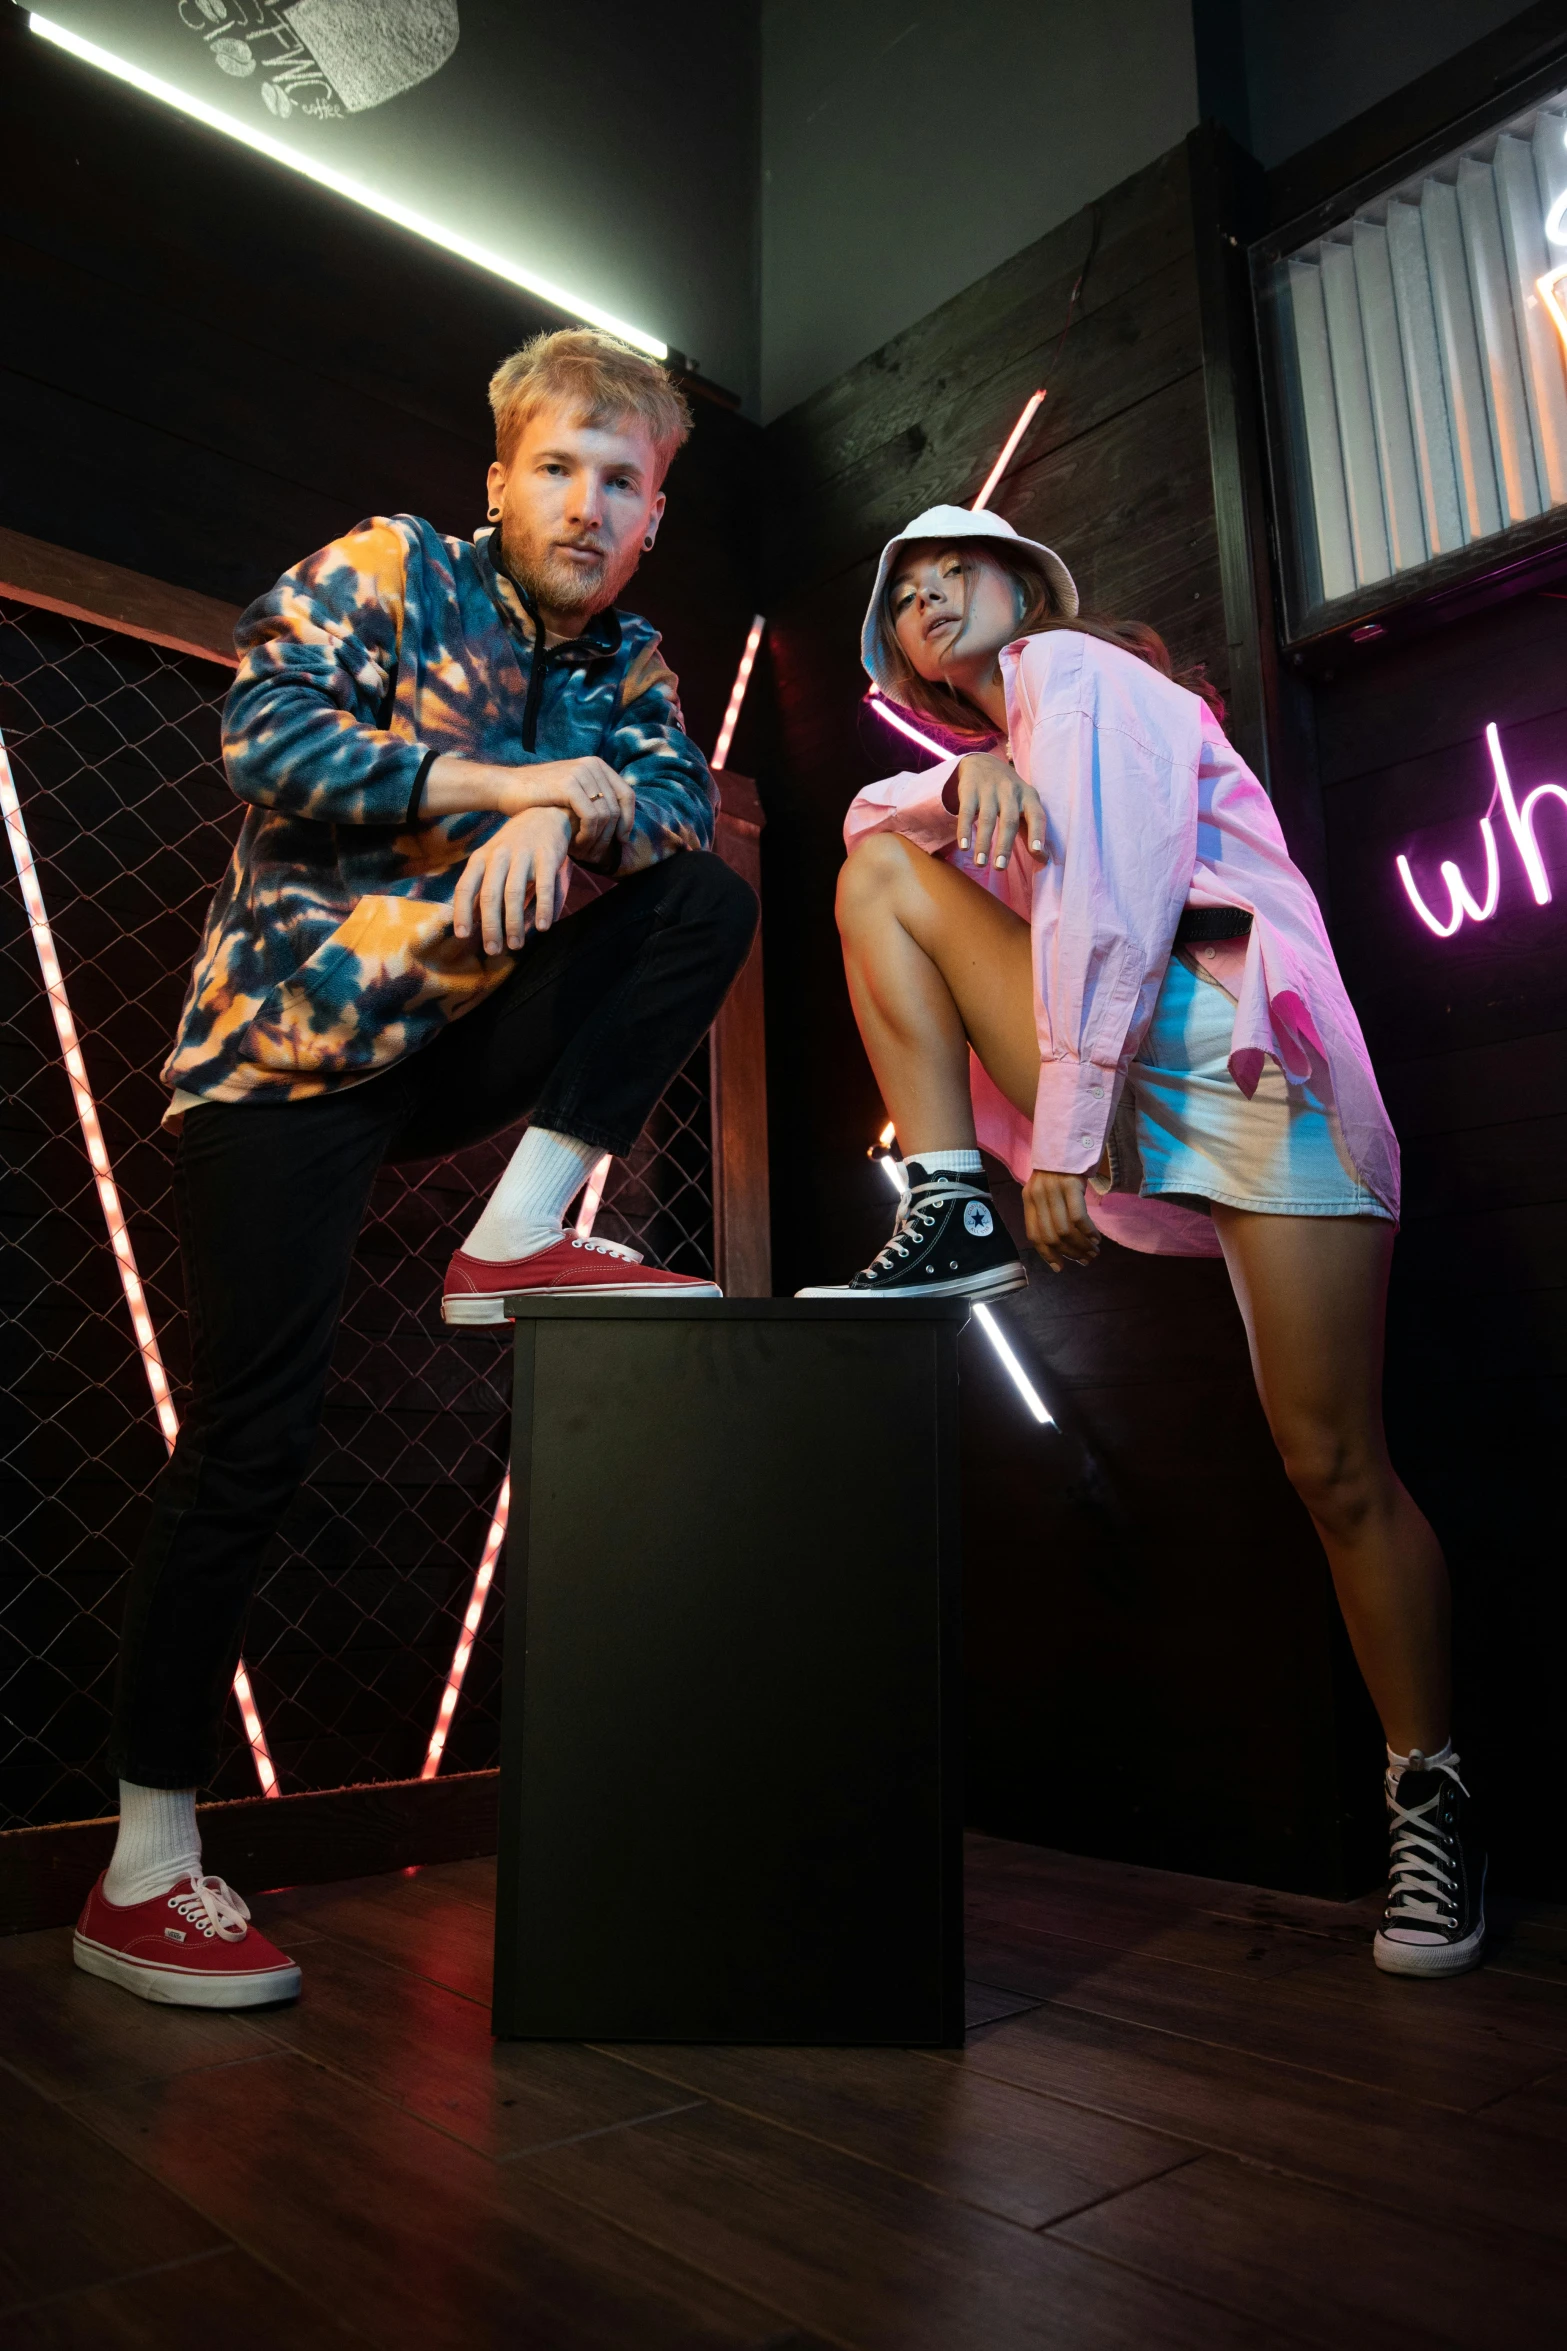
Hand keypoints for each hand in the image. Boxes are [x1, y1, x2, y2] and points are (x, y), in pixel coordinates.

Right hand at [425, 753, 633, 860]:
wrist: (507, 789)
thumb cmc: (539, 798)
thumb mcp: (572, 793)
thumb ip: (594, 799)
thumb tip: (622, 822)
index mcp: (596, 765)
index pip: (627, 795)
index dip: (628, 820)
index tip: (621, 841)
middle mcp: (591, 765)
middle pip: (618, 808)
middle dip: (610, 836)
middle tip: (596, 854)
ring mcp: (581, 773)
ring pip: (606, 816)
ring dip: (597, 840)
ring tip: (583, 852)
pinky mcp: (569, 785)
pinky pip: (593, 818)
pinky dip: (587, 836)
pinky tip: (575, 845)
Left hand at [453, 806, 572, 951]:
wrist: (545, 813)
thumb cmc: (515, 846)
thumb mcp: (492, 859)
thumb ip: (482, 887)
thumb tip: (471, 922)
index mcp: (481, 858)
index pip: (465, 887)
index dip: (462, 912)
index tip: (463, 935)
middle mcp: (499, 855)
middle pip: (489, 895)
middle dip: (490, 926)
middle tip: (493, 950)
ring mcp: (523, 855)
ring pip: (514, 893)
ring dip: (514, 923)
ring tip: (516, 945)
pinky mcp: (547, 857)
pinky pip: (545, 887)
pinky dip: (543, 908)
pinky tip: (542, 927)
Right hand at [949, 752, 1044, 871]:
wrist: (983, 762)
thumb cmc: (1009, 793)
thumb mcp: (1024, 804)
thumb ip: (1031, 829)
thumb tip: (1043, 859)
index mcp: (1029, 796)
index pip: (1037, 815)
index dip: (1037, 833)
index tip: (1036, 852)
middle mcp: (1011, 791)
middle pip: (1009, 821)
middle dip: (1005, 845)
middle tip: (1000, 867)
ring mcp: (989, 789)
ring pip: (987, 818)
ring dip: (983, 843)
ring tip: (980, 863)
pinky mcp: (970, 789)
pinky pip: (966, 812)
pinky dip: (964, 830)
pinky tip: (964, 847)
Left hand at [1022, 1170, 1100, 1271]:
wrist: (1067, 1137)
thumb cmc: (1060, 1167)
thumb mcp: (1047, 1189)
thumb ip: (1048, 1212)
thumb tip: (1061, 1243)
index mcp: (1028, 1198)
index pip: (1034, 1235)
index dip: (1047, 1255)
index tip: (1060, 1268)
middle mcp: (1037, 1195)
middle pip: (1051, 1236)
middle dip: (1069, 1253)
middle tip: (1085, 1260)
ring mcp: (1053, 1190)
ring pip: (1065, 1230)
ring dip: (1081, 1246)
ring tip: (1093, 1252)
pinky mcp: (1070, 1184)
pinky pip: (1078, 1217)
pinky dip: (1088, 1232)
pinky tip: (1096, 1238)